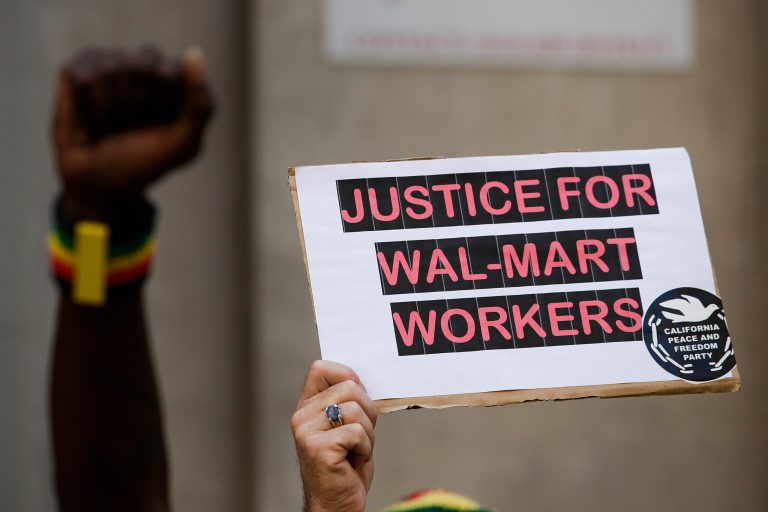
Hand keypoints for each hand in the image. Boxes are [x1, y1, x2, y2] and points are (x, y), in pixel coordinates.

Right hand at [52, 46, 213, 218]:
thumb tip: (195, 54)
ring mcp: (111, 65)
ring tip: (111, 125)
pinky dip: (88, 104)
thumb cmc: (144, 163)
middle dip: (138, 105)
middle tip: (133, 126)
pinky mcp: (80, 70)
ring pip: (111, 70)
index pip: (172, 72)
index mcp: (176, 80)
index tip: (160, 125)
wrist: (100, 185)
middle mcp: (145, 66)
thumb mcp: (184, 144)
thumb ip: (201, 105)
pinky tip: (91, 117)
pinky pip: (84, 75)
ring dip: (111, 109)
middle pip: (143, 67)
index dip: (164, 104)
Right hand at [292, 361, 378, 511]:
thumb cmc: (346, 466)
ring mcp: (306, 432)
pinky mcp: (318, 448)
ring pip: (355, 409)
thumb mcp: (346, 425)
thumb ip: (348, 401)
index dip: (347, 377)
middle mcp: (302, 416)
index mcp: (307, 406)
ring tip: (355, 450)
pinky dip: (365, 448)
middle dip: (367, 411)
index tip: (357, 400)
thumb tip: (360, 380)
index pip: (321, 368)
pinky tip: (352, 461)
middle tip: (360, 436)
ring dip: (367, 433)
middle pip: (349, 388)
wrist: (336, 504)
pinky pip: (356, 432)